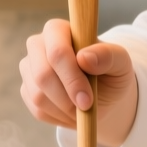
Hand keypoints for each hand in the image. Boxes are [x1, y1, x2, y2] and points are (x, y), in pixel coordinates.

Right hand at [18, 18, 138, 146]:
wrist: (105, 94)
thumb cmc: (112, 72)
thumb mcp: (120, 62)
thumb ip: (107, 55)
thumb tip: (84, 57)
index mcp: (58, 30)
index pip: (56, 51)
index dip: (71, 77)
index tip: (88, 99)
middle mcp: (38, 45)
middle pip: (42, 75)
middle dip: (67, 97)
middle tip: (86, 108)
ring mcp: (29, 68)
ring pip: (38, 95)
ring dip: (64, 109)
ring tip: (83, 108)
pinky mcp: (26, 90)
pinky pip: (37, 110)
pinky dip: (58, 117)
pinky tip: (72, 111)